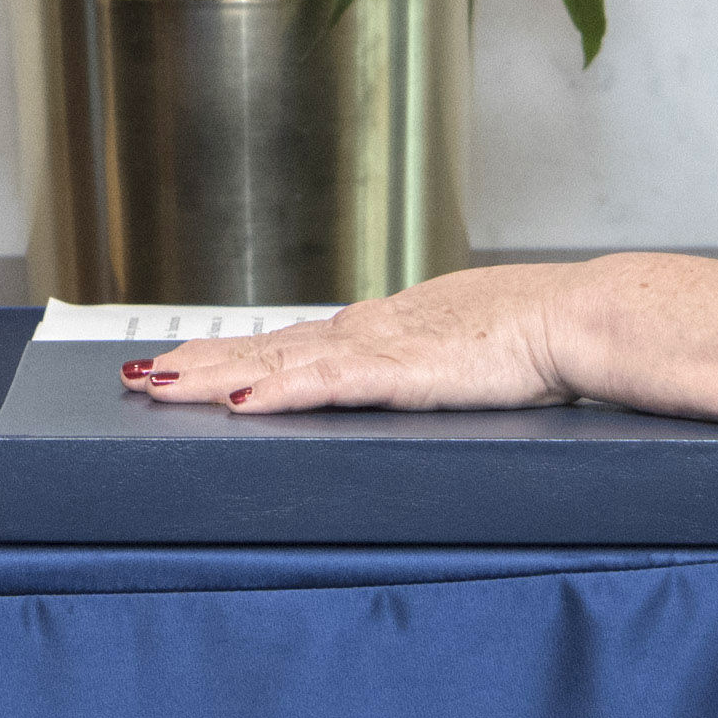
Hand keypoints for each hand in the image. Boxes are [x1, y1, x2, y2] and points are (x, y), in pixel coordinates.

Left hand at [122, 265, 583, 413]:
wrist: (575, 317)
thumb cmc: (534, 337)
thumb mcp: (459, 353)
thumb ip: (420, 363)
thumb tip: (401, 369)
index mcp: (380, 330)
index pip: (289, 342)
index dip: (233, 353)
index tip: (182, 361)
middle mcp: (366, 332)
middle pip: (266, 348)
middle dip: (201, 364)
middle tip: (143, 376)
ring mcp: (379, 347)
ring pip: (279, 360)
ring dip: (217, 374)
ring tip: (162, 385)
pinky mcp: (400, 370)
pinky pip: (327, 382)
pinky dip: (281, 388)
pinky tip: (244, 399)